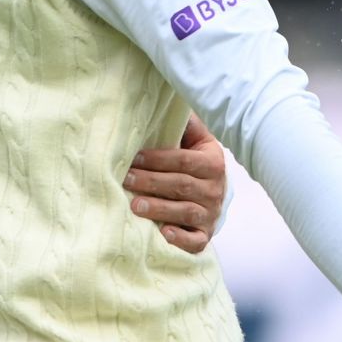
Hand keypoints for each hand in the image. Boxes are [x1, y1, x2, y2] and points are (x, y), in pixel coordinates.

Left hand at [123, 113, 226, 254]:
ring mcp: (210, 214)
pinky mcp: (205, 235)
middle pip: (181, 185)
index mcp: (212, 162)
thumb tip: (162, 100)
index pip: (184, 160)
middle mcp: (215, 189)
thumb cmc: (194, 162)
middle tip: (126, 180)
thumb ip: (183, 124)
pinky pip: (196, 241)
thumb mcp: (195, 140)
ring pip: (185, 211)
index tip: (134, 157)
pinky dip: (181, 239)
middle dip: (152, 182)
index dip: (158, 159)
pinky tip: (164, 234)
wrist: (214, 194)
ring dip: (160, 209)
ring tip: (135, 206)